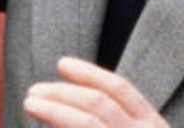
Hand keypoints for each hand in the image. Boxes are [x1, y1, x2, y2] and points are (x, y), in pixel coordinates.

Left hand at [24, 56, 169, 127]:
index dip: (90, 73)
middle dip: (62, 92)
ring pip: (87, 124)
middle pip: (99, 103)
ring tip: (30, 103)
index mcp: (153, 125)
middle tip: (34, 90)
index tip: (61, 63)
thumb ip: (118, 120)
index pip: (121, 89)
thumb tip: (71, 101)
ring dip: (54, 111)